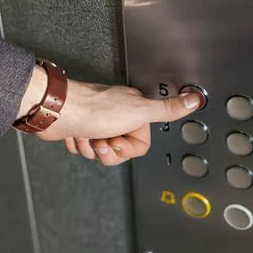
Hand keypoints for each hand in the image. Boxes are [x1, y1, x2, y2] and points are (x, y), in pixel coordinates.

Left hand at [17, 66, 200, 164]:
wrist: (57, 110)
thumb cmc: (93, 109)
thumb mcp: (139, 111)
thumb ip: (168, 109)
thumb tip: (195, 99)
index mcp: (133, 110)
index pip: (140, 145)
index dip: (128, 148)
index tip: (120, 138)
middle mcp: (116, 116)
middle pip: (121, 151)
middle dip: (108, 150)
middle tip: (101, 139)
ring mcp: (97, 124)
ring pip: (101, 153)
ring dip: (91, 147)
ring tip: (87, 133)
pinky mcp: (80, 130)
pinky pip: (84, 149)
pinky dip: (78, 145)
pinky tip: (76, 133)